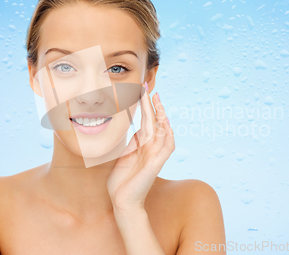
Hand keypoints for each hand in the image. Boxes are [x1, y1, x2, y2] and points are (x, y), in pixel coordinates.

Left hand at [107, 83, 174, 211]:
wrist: (121, 201)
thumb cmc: (121, 182)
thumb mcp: (123, 156)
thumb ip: (131, 143)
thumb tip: (134, 128)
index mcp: (142, 146)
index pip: (147, 121)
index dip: (145, 106)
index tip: (142, 90)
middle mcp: (151, 148)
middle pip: (154, 122)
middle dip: (152, 104)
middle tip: (148, 87)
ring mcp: (155, 155)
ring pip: (162, 131)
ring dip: (160, 115)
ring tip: (156, 100)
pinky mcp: (156, 164)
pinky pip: (167, 147)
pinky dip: (167, 135)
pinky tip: (165, 123)